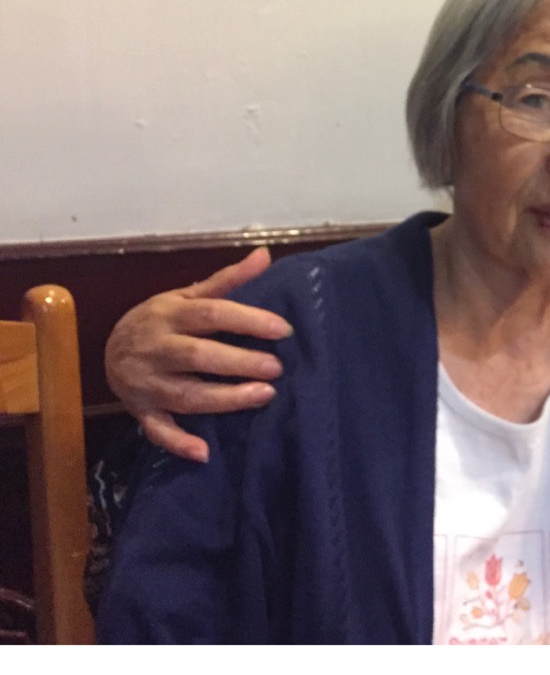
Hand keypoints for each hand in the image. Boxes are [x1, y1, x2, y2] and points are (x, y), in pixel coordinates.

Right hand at [104, 247, 291, 461]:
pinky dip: (177, 442)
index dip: (247, 320)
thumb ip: (227, 280)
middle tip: (276, 367)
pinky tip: (203, 452)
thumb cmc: (161, 319)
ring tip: (264, 396)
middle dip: (238, 363)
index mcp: (170, 315)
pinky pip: (157, 430)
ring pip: (185, 394)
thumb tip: (264, 254)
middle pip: (198, 356)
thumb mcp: (188, 294)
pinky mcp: (141, 411)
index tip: (283, 329)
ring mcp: (146, 383)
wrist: (109, 347)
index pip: (211, 314)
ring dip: (224, 400)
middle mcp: (156, 348)